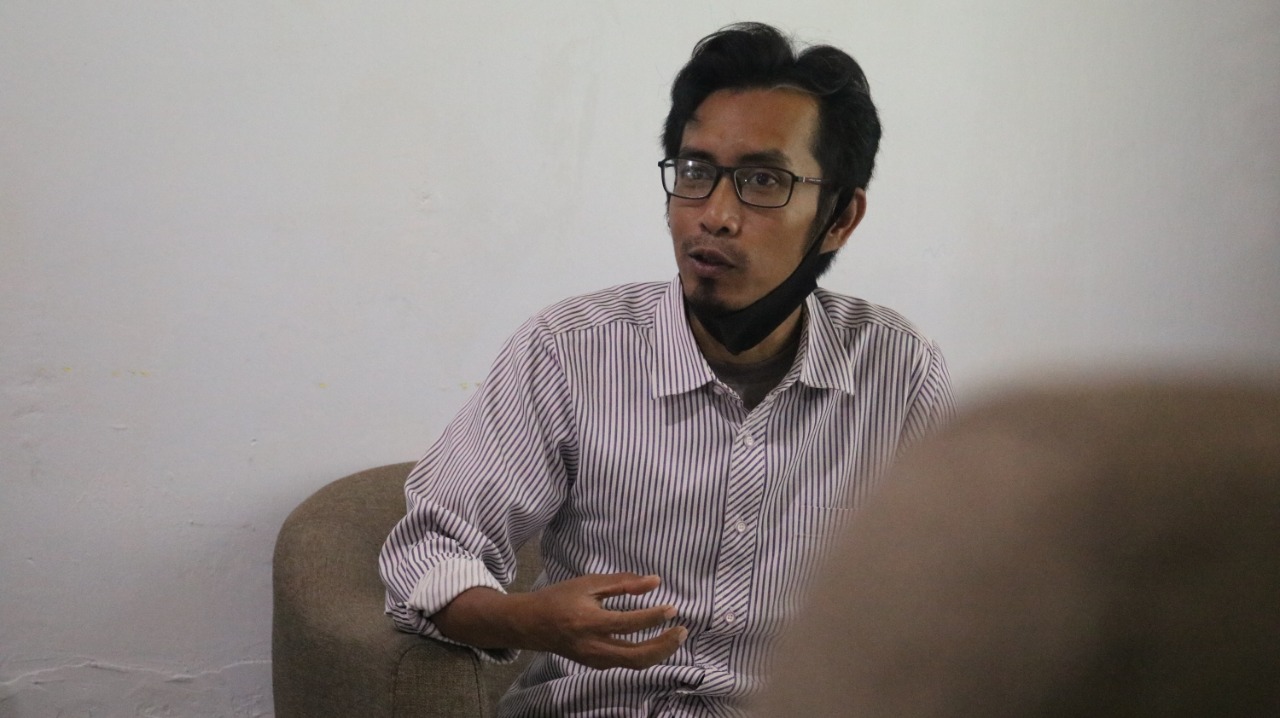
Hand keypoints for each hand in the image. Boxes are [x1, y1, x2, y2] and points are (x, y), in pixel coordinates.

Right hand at [433, 572, 686, 669]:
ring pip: (634, 663)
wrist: (531, 625)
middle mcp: (593, 646)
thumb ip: (622, 583)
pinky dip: (644, 654)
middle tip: (682, 630)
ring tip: (675, 636)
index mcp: (589, 622)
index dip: (654, 617)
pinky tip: (656, 641)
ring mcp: (594, 659)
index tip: (673, 608)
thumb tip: (655, 582)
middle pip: (637, 655)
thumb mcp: (588, 583)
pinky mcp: (596, 664)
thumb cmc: (559, 598)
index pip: (629, 624)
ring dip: (658, 652)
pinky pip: (626, 663)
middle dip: (664, 645)